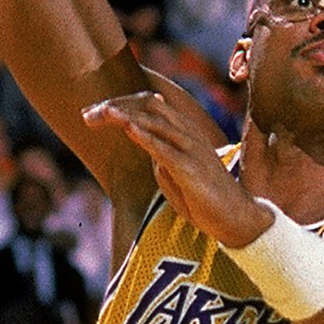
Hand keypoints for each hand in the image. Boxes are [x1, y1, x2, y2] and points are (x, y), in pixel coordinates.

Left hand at [85, 74, 263, 246]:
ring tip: (102, 113)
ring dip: (126, 116)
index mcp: (186, 133)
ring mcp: (192, 150)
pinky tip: (127, 128)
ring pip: (156, 122)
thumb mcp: (176, 175)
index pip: (151, 106)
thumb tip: (147, 150)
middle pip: (150, 107)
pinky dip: (145, 136)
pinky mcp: (191, 169)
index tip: (94, 113)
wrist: (236, 219)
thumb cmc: (205, 200)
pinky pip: (165, 148)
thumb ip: (162, 158)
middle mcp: (189, 135)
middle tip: (88, 114)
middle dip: (117, 106)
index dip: (122, 104)